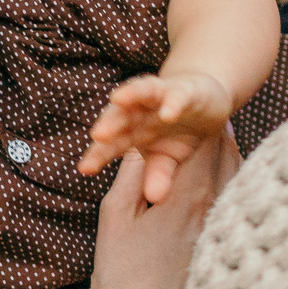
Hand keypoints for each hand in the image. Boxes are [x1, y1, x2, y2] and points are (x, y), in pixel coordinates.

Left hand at [78, 69, 236, 200]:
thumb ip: (159, 175)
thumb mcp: (169, 158)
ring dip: (130, 95)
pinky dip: (172, 102)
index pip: (109, 143)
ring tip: (118, 99)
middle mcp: (140, 110)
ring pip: (142, 91)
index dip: (97, 155)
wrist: (202, 101)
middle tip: (98, 136)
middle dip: (108, 123)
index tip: (85, 169)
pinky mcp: (184, 91)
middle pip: (119, 114)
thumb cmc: (177, 132)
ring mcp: (160, 96)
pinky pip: (176, 95)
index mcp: (130, 129)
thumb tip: (154, 198)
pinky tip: (168, 113)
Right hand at [78, 133, 237, 288]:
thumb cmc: (120, 272)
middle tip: (215, 117)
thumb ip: (132, 172)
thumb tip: (144, 141)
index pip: (208, 140)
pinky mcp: (230, 251)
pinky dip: (235, 186)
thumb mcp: (115, 215)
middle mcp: (216, 211)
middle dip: (221, 134)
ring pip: (241, 180)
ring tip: (221, 143)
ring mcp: (228, 232)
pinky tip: (225, 183)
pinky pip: (240, 205)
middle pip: (231, 155)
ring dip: (231, 159)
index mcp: (187, 196)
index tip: (198, 108)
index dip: (204, 119)